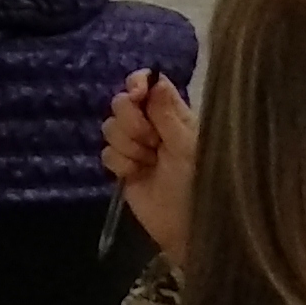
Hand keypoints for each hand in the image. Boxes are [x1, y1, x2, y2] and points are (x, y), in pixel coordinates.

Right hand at [102, 71, 198, 270]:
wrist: (187, 226)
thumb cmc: (198, 182)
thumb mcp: (187, 145)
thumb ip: (167, 112)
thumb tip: (153, 78)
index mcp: (173, 113)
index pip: (149, 83)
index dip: (137, 85)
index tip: (137, 96)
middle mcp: (153, 125)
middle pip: (122, 103)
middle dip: (132, 123)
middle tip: (152, 143)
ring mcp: (136, 146)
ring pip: (110, 127)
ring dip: (128, 147)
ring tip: (148, 163)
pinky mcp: (123, 167)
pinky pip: (107, 153)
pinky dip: (121, 165)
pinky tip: (136, 175)